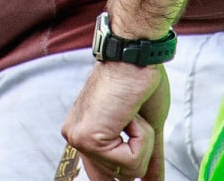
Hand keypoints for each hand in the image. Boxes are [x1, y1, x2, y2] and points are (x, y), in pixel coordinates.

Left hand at [63, 63, 166, 180]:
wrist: (135, 55)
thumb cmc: (139, 81)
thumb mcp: (146, 128)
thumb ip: (146, 158)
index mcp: (86, 134)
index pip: (102, 176)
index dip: (122, 175)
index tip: (140, 179)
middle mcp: (76, 138)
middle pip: (119, 178)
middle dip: (140, 152)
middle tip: (134, 119)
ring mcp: (79, 140)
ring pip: (129, 172)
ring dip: (143, 142)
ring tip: (132, 113)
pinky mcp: (88, 140)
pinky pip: (131, 162)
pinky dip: (142, 138)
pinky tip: (130, 114)